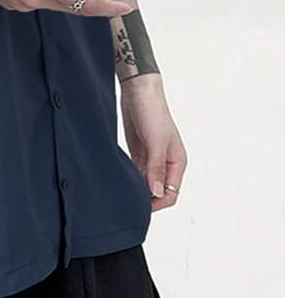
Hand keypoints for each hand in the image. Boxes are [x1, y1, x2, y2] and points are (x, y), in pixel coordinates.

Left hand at [120, 74, 186, 210]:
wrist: (138, 91)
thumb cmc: (152, 112)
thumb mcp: (155, 142)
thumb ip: (156, 168)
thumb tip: (156, 193)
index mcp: (177, 163)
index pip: (170, 194)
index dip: (156, 203)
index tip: (139, 206)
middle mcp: (166, 164)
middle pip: (158, 192)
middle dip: (146, 199)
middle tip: (127, 201)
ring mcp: (152, 159)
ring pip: (146, 184)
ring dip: (137, 189)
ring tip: (121, 192)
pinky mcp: (139, 153)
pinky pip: (137, 173)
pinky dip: (131, 178)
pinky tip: (120, 181)